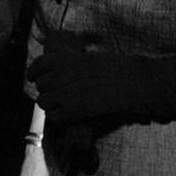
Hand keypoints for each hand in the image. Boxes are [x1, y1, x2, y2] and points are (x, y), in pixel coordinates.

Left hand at [28, 36, 175, 126]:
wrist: (141, 83)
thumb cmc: (124, 70)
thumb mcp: (97, 59)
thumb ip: (77, 63)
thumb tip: (64, 68)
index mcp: (73, 58)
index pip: (40, 63)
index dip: (34, 71)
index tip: (34, 76)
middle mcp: (69, 73)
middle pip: (42, 85)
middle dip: (44, 90)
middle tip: (51, 95)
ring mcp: (73, 91)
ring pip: (44, 101)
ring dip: (49, 105)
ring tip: (58, 107)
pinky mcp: (80, 109)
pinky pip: (56, 116)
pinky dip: (58, 117)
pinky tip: (65, 116)